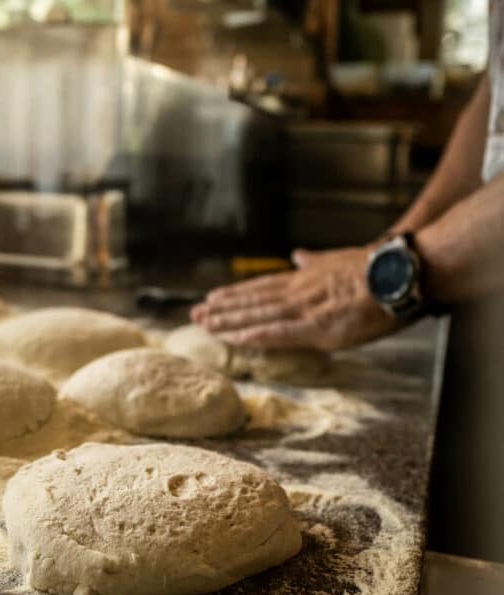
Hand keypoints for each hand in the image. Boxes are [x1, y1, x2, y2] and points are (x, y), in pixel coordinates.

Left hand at [191, 246, 396, 350]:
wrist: (400, 274)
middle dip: (222, 309)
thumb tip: (298, 255)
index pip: (262, 287)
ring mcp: (305, 310)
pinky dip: (253, 335)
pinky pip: (277, 333)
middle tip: (194, 314)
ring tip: (203, 324)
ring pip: (258, 316)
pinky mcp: (316, 328)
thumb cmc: (378, 269)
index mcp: (304, 279)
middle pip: (253, 301)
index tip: (213, 297)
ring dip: (229, 321)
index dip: (236, 294)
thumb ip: (314, 261)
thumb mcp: (338, 258)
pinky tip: (233, 339)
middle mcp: (298, 292)